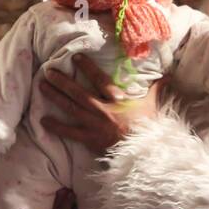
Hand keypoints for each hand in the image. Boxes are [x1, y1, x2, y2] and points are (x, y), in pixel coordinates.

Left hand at [40, 54, 157, 156]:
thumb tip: (167, 76)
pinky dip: (56, 127)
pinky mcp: (89, 139)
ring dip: (55, 97)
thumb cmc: (148, 128)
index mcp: (116, 100)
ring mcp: (94, 124)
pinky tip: (43, 121)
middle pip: (78, 93)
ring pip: (71, 108)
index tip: (74, 57)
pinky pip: (70, 132)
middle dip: (63, 81)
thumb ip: (156, 90)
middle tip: (48, 71)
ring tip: (42, 87)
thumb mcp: (152, 106)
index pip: (99, 79)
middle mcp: (102, 110)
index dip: (87, 67)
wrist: (144, 151)